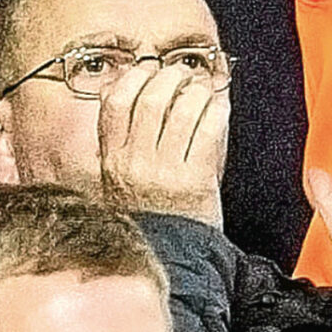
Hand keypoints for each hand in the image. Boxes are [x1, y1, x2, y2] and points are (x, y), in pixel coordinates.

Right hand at [96, 58, 229, 226]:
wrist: (171, 260)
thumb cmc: (149, 220)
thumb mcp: (117, 182)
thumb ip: (120, 143)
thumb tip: (126, 91)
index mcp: (111, 160)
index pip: (114, 101)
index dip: (135, 76)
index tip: (149, 71)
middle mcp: (133, 163)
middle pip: (151, 97)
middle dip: (172, 77)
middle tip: (184, 76)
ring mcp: (165, 171)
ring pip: (182, 108)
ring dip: (198, 90)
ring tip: (204, 90)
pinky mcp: (196, 180)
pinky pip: (209, 129)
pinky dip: (217, 110)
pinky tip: (219, 108)